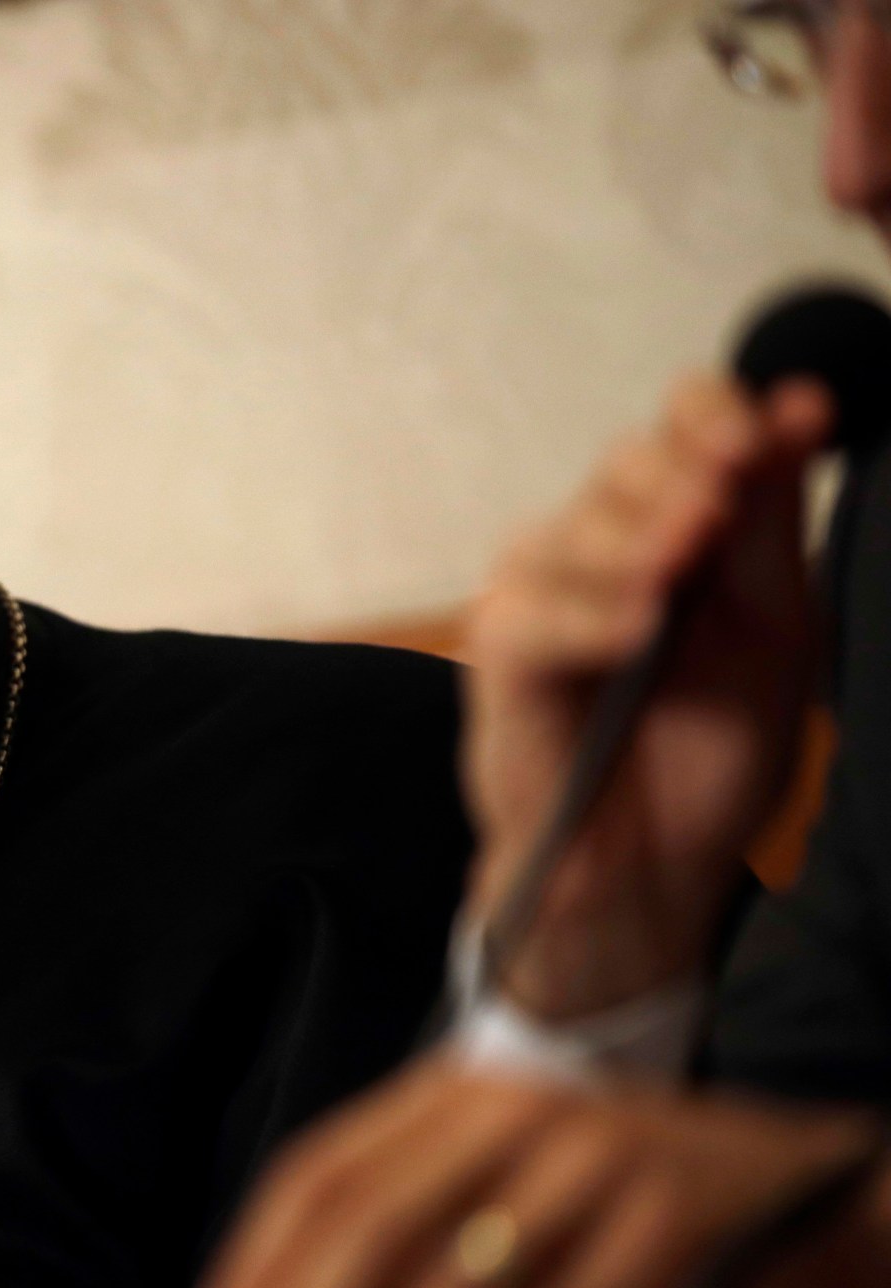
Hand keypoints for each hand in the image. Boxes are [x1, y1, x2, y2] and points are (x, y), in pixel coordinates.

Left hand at [182, 1062, 883, 1287]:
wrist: (814, 1198)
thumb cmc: (625, 1215)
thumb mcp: (504, 1198)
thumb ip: (406, 1247)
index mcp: (454, 1094)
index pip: (320, 1175)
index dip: (253, 1272)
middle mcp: (514, 1106)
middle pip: (371, 1221)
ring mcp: (595, 1155)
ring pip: (457, 1278)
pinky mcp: (666, 1221)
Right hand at [465, 372, 828, 1016]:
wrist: (653, 872)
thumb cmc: (709, 754)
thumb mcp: (773, 629)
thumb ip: (770, 525)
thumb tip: (801, 404)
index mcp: (672, 531)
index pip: (678, 427)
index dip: (715, 413)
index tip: (772, 431)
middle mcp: (596, 550)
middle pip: (624, 465)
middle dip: (682, 479)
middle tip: (719, 515)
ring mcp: (537, 601)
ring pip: (573, 530)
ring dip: (638, 547)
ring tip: (677, 593)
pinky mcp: (498, 663)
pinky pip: (530, 616)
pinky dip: (589, 619)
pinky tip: (637, 634)